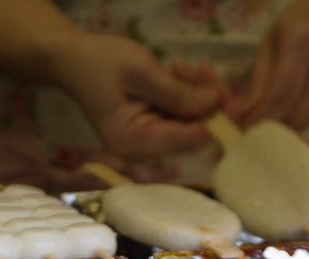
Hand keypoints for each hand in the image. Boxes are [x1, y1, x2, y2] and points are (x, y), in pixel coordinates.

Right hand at [51, 33, 223, 158]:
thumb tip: (218, 106)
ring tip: (188, 65)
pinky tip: (181, 70)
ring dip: (198, 93)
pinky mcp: (154, 126)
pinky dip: (187, 92)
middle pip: (192, 133)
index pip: (186, 140)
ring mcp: (149, 139)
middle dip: (207, 103)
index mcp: (134, 143)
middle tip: (208, 72)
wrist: (71, 59)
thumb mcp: (141, 72)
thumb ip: (179, 93)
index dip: (215, 122)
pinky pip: (182, 114)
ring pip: (191, 121)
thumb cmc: (99, 63)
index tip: (237, 102)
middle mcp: (143, 149)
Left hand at [242, 0, 308, 129]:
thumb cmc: (300, 26)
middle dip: (271, 127)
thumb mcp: (271, 42)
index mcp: (305, 39)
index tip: (243, 129)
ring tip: (269, 118)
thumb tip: (241, 117)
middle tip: (252, 129)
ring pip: (308, 119)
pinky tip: (291, 108)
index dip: (260, 119)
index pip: (281, 94)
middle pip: (297, 113)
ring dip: (286, 127)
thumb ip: (259, 81)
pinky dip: (302, 119)